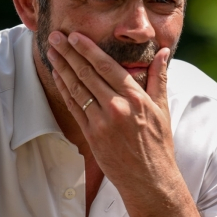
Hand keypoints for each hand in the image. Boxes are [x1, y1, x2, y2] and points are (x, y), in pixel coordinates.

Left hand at [47, 31, 179, 212]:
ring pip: (77, 88)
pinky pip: (74, 107)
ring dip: (62, 68)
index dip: (87, 49)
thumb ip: (158, 77)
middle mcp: (116, 107)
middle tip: (55, 36)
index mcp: (134, 97)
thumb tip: (164, 51)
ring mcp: (101, 122)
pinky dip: (64, 89)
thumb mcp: (162, 107)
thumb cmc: (158, 143)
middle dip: (69, 52)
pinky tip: (56, 76)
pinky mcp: (91, 135)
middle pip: (87, 73)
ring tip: (51, 52)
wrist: (150, 180)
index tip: (74, 36)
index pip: (106, 66)